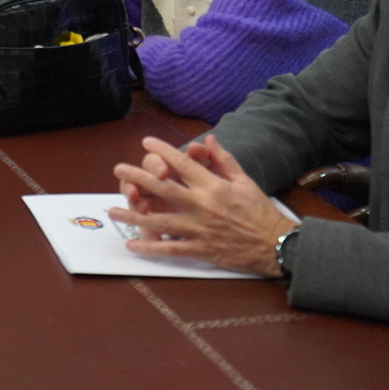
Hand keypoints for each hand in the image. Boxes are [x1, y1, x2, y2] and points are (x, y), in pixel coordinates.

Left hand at [109, 135, 296, 276]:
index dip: (164, 151)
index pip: (184, 164)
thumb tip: (207, 139)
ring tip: (113, 209)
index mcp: (213, 187)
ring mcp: (199, 229)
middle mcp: (202, 206)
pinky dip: (150, 246)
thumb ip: (223, 160)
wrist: (276, 244)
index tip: (146, 142)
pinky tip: (132, 243)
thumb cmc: (259, 211)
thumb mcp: (245, 181)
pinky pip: (171, 249)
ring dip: (134, 215)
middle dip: (139, 177)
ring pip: (160, 221)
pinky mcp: (200, 250)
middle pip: (164, 189)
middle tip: (118, 169)